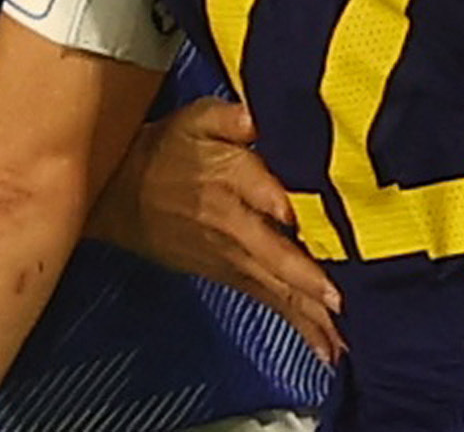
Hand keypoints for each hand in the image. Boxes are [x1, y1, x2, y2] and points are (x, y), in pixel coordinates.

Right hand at [86, 96, 343, 363]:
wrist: (120, 194)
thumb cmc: (166, 149)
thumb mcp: (194, 118)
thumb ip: (230, 116)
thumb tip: (256, 118)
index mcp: (229, 179)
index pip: (264, 196)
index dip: (291, 213)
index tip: (325, 231)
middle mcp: (235, 226)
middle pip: (276, 257)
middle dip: (308, 283)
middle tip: (343, 306)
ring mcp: (234, 257)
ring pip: (277, 289)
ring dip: (310, 315)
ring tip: (344, 342)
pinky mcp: (231, 275)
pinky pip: (271, 301)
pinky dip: (298, 325)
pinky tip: (324, 347)